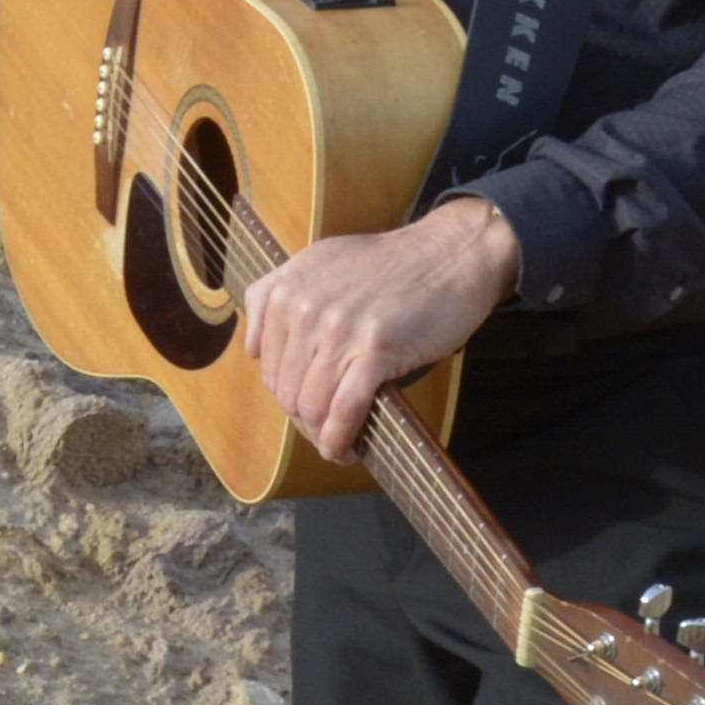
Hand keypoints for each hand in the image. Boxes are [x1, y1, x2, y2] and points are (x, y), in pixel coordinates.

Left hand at [238, 197, 519, 460]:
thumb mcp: (318, 261)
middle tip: (326, 432)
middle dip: (304, 419)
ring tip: (336, 446)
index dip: (287, 395)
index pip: (268, 366)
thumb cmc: (390, 264)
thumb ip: (276, 295)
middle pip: (287, 390)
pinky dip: (340, 438)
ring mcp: (340, 328)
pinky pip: (345, 408)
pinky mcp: (377, 347)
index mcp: (287, 290)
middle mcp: (304, 307)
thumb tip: (253, 348)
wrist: (451, 253)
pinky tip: (345, 450)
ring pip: (312, 404)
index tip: (306, 409)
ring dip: (321, 436)